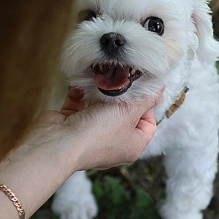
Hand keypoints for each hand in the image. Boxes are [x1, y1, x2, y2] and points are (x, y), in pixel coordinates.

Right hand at [25, 87, 161, 171]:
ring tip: (105, 73)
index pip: (148, 124)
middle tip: (123, 74)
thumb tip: (160, 87)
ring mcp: (91, 133)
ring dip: (101, 90)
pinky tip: (85, 77)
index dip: (148, 105)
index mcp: (132, 145)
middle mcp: (113, 142)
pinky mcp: (72, 123)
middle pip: (124, 113)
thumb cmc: (97, 133)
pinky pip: (80, 102)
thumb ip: (144, 98)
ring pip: (100, 106)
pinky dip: (81, 90)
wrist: (58, 144)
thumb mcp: (128, 112)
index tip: (142, 86)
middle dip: (122, 93)